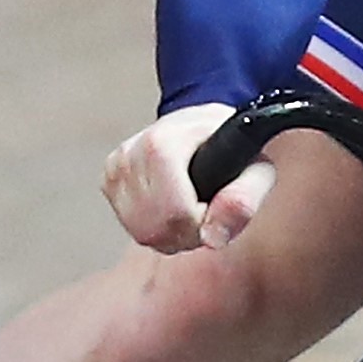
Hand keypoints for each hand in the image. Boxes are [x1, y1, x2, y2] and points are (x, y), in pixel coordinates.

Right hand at [103, 105, 269, 253]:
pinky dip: (156, 227)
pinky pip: (133, 227)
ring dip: (172, 233)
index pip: (176, 213)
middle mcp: (131, 155)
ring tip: (190, 209)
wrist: (196, 124)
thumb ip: (243, 200)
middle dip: (188, 233)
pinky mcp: (108, 182)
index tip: (213, 211)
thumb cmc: (225, 143)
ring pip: (143, 232)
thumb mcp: (253, 166)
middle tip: (205, 213)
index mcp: (161, 144)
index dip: (202, 224)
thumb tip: (214, 237)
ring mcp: (115, 169)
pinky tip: (170, 208)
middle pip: (156, 228)